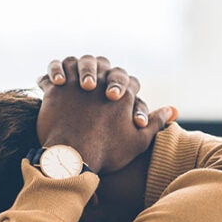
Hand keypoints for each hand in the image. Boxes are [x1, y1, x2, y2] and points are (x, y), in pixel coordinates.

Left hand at [36, 55, 177, 172]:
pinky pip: (50, 74)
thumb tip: (172, 109)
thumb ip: (156, 122)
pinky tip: (51, 82)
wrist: (72, 158)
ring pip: (75, 62)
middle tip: (92, 85)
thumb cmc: (106, 153)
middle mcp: (101, 81)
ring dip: (73, 67)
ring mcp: (76, 82)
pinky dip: (50, 75)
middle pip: (102, 64)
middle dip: (100, 71)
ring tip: (70, 79)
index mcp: (123, 92)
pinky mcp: (54, 89)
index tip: (116, 98)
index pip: (128, 80)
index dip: (124, 87)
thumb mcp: (138, 141)